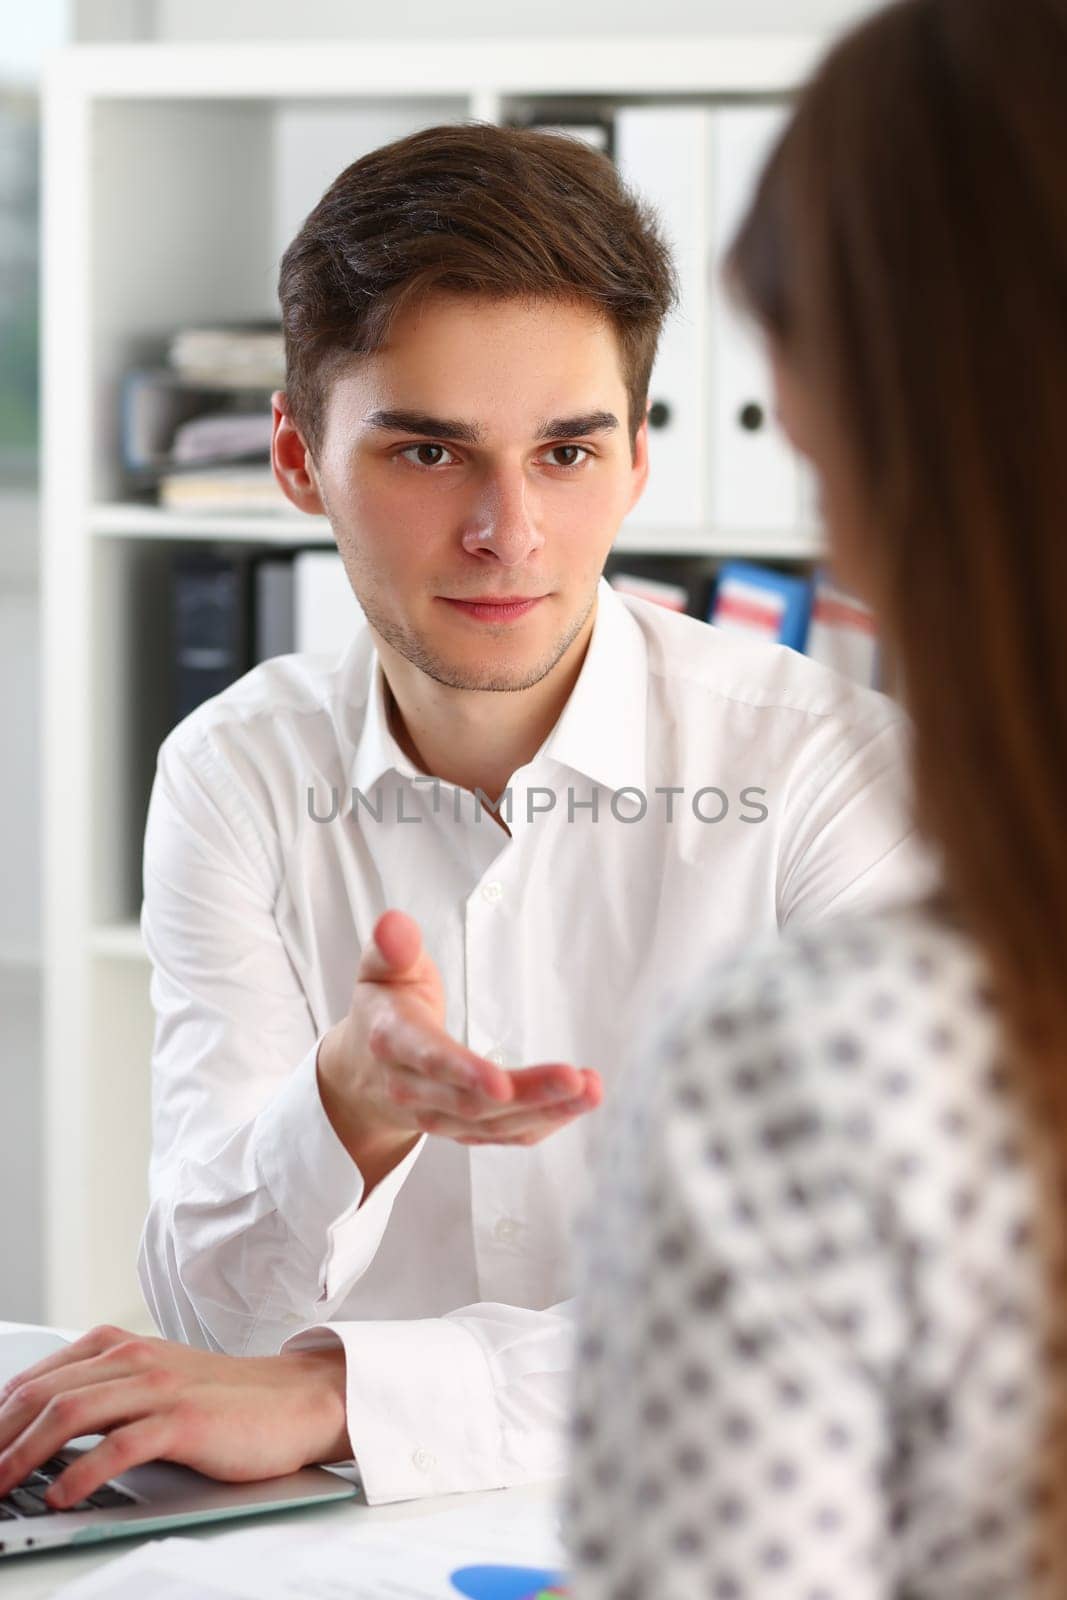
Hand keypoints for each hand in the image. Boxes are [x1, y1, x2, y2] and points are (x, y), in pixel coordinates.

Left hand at [0, 1325, 349, 1509]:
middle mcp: (133, 1359)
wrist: (294, 1401)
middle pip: (41, 1395)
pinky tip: (60, 1495)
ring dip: (21, 1456)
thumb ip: (101, 1394)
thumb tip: (33, 1431)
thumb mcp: (153, 1383)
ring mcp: (159, 1388)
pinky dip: (80, 1473)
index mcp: (119, 1347)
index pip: (34, 1379)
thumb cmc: (222, 1401)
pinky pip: (120, 1446)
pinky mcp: (185, 1422)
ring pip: (69, 1414)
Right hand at [317, 910, 601, 1184]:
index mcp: (392, 1042)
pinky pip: (506, 1134)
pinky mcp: (463, 1130)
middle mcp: (412, 1090)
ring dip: (547, 1110)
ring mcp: (438, 1116)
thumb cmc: (385, 1008)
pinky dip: (544, 1123)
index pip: (429, 1060)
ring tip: (591, 1089)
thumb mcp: (381, 970)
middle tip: (575, 1078)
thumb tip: (394, 922)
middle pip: (472, 1101)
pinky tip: (577, 1104)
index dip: (464, 1072)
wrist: (363, 1071)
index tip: (501, 1083)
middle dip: (527, 1093)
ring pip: (495, 1124)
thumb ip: (392, 948)